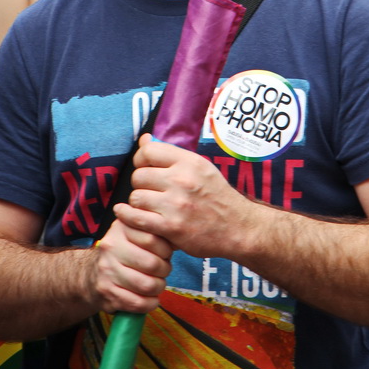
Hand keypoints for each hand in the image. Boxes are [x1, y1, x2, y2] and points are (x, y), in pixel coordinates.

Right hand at [94, 217, 172, 313]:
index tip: (165, 253)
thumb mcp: (134, 233)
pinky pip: (137, 302)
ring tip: (157, 284)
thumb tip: (176, 240)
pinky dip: (150, 304)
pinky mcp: (106, 291)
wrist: (91, 273)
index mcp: (121, 227)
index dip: (166, 250)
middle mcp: (111, 246)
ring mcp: (107, 269)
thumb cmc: (124, 252)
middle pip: (152, 263)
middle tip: (163, 271)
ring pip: (146, 285)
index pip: (153, 238)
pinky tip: (150, 299)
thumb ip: (154, 232)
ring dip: (158, 288)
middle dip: (164, 271)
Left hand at [114, 135, 247, 258]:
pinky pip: (137, 218)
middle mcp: (182, 180)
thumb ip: (171, 155)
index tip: (145, 169)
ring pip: (136, 197)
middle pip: (138, 175)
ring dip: (139, 203)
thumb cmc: (217, 197)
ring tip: (149, 207)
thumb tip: (144, 139)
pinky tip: (130, 215)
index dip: (140, 160)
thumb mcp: (201, 168)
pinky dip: (129, 217)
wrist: (239, 229)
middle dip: (140, 184)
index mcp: (190, 162)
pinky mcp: (171, 228)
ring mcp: (176, 204)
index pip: (148, 151)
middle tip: (150, 192)